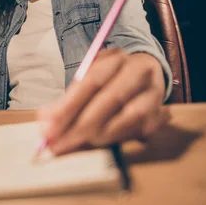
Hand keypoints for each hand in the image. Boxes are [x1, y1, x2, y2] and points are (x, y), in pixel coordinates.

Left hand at [37, 49, 169, 155]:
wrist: (144, 70)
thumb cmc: (107, 79)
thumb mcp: (86, 80)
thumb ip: (67, 99)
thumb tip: (44, 121)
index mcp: (114, 59)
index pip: (89, 82)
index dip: (68, 107)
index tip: (49, 128)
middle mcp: (137, 71)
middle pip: (110, 99)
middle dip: (81, 126)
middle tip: (60, 144)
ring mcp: (153, 91)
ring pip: (130, 115)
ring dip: (102, 134)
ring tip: (79, 145)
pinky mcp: (161, 111)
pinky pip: (142, 128)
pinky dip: (121, 138)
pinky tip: (103, 145)